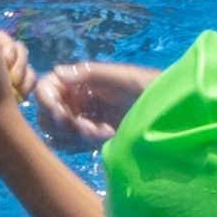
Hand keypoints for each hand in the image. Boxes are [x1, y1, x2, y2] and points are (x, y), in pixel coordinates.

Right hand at [33, 61, 155, 148]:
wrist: (170, 111)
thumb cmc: (147, 86)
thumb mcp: (120, 76)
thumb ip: (88, 73)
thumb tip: (58, 71)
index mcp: (78, 80)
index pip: (46, 89)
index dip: (48, 102)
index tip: (61, 114)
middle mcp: (76, 99)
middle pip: (46, 115)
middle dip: (64, 124)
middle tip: (88, 129)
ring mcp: (82, 119)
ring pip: (57, 133)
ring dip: (75, 137)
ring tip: (102, 133)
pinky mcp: (90, 137)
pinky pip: (71, 145)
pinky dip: (83, 145)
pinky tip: (107, 138)